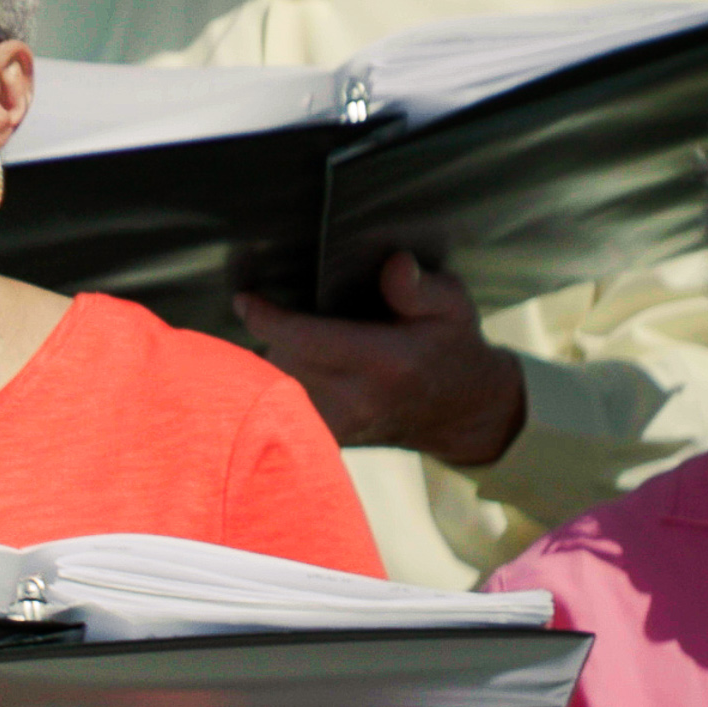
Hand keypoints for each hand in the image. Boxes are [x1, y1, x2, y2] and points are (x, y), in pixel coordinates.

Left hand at [233, 253, 526, 465]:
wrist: (462, 412)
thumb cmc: (451, 348)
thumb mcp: (453, 308)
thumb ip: (422, 288)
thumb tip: (394, 264)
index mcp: (385, 362)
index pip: (305, 340)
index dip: (266, 319)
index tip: (244, 299)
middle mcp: (357, 399)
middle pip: (281, 365)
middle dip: (265, 339)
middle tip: (263, 316)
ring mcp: (342, 426)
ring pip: (272, 394)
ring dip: (263, 367)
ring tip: (271, 343)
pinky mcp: (330, 442)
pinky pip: (279, 416)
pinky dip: (268, 393)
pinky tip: (276, 373)